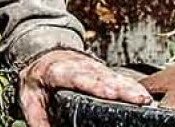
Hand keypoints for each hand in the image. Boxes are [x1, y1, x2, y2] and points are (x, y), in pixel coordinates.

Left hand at [18, 49, 151, 126]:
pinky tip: (143, 97)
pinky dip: (131, 87)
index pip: (77, 77)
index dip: (94, 84)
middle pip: (102, 76)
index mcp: (57, 71)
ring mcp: (92, 68)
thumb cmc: (36, 79)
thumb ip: (38, 120)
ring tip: (145, 100)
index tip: (108, 92)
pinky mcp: (102, 72)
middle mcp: (79, 67)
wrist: (39, 55)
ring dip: (129, 87)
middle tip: (138, 99)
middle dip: (120, 87)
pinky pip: (118, 78)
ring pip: (113, 76)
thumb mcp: (29, 99)